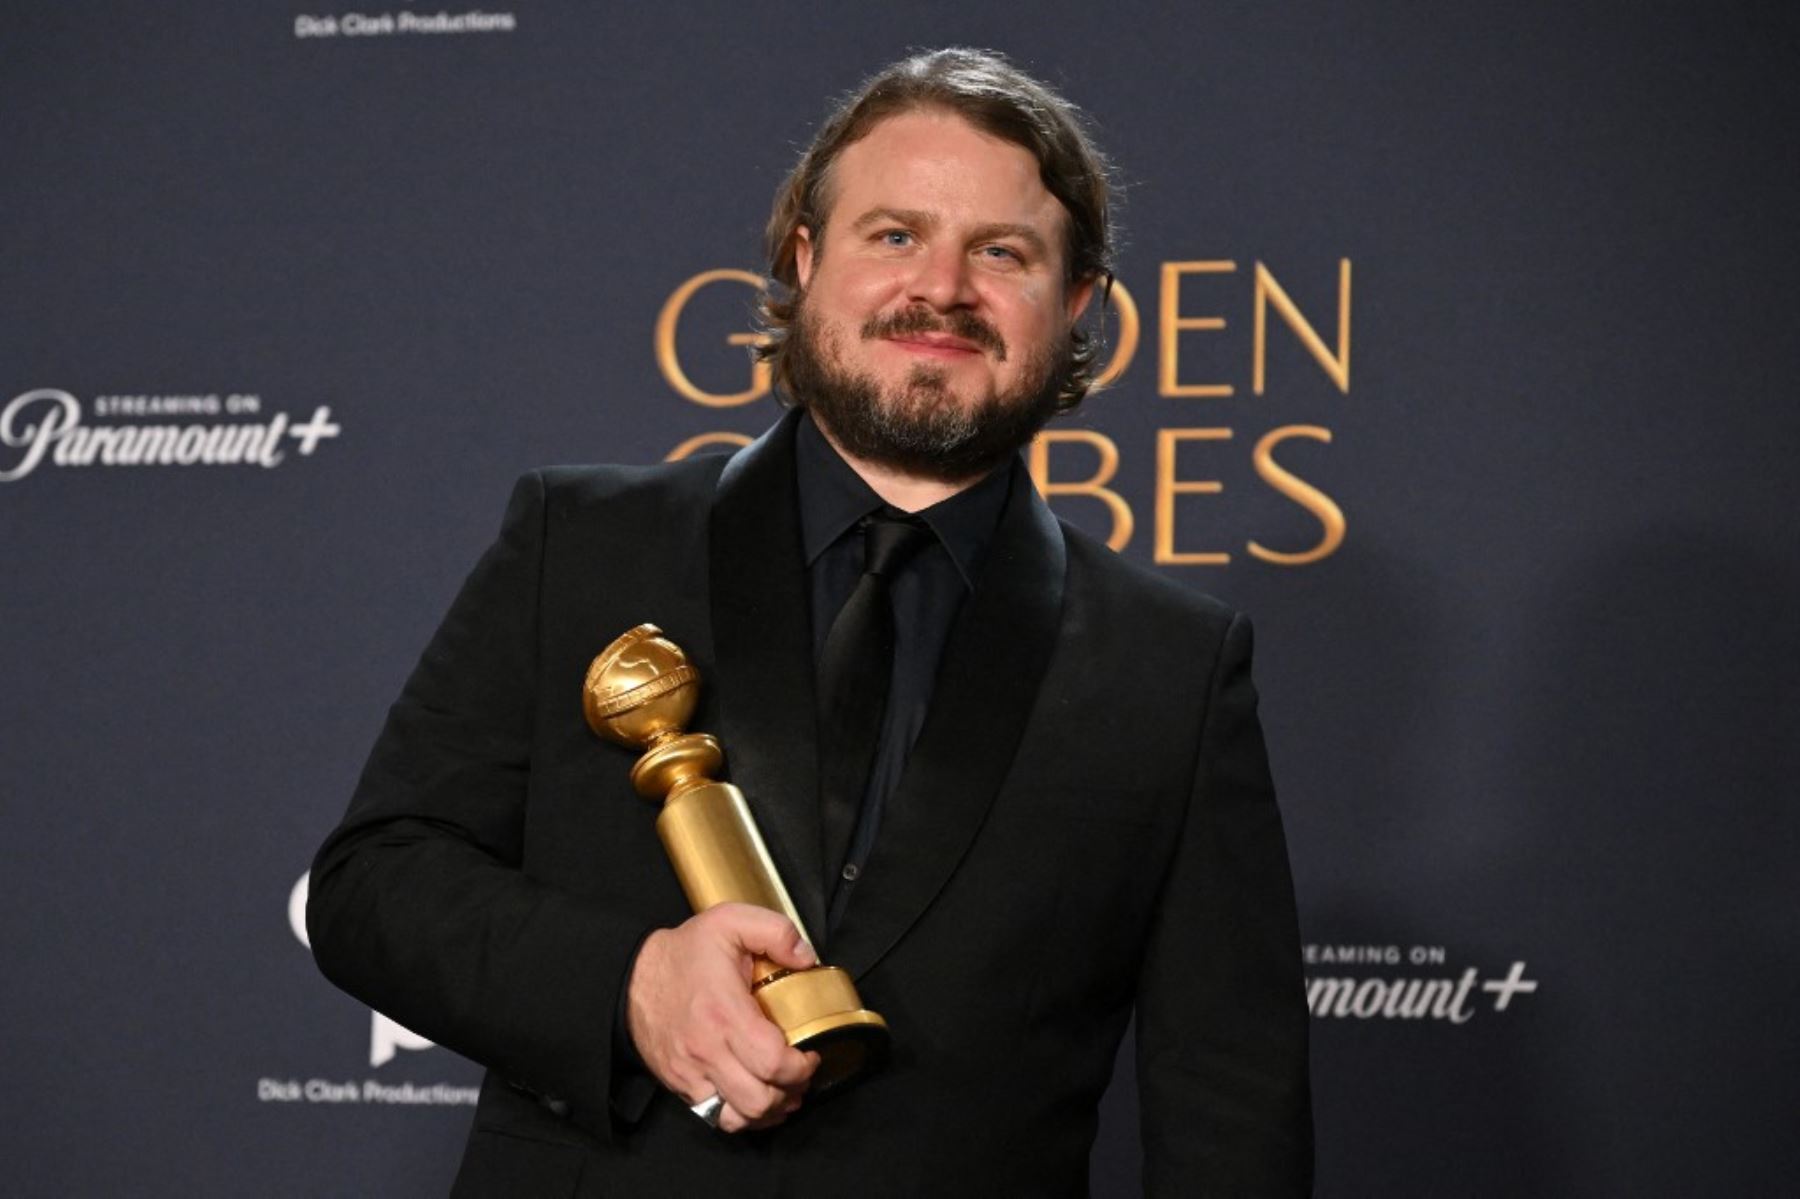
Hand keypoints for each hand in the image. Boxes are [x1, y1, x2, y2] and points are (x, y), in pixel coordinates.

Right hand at [626, 903, 821, 1132]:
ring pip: (737, 1117)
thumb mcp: (731, 921)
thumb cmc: (685, 953)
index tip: (811, 1054)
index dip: (801, 1067)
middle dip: (789, 1092)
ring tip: (781, 1091)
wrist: (632, 977)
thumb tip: (807, 957)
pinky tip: (754, 1098)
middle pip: (759, 1099)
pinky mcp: (680, 1084)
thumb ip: (776, 931)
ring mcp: (691, 1072)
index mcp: (725, 1013)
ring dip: (767, 1111)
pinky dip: (740, 1115)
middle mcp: (707, 1050)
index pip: (772, 1062)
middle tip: (800, 1073)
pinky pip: (715, 1117)